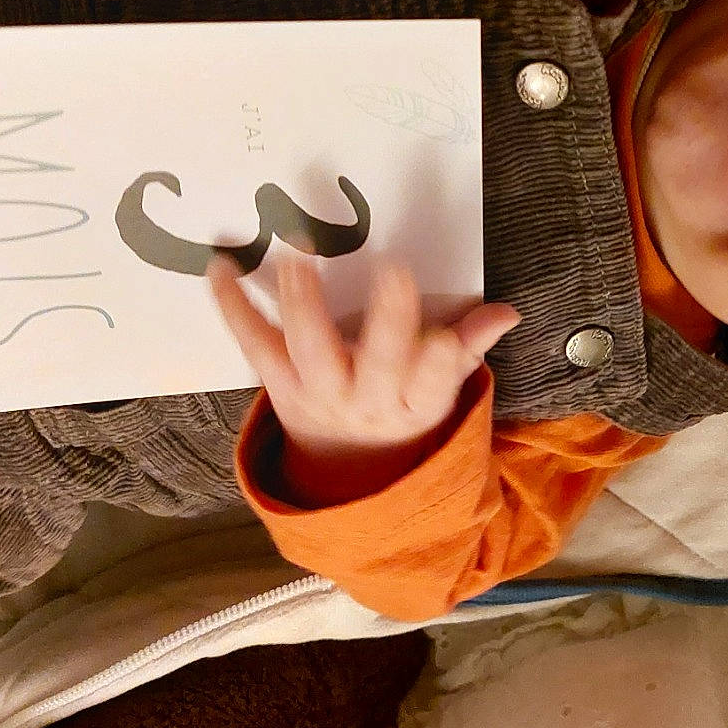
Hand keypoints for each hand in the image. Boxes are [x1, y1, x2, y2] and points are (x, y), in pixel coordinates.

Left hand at [209, 256, 518, 503]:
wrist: (344, 469)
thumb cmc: (400, 412)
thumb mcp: (440, 392)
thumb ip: (467, 348)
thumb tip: (506, 313)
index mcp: (413, 404)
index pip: (433, 383)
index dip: (440, 360)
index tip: (446, 336)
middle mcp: (364, 401)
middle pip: (376, 364)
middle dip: (386, 322)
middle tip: (393, 273)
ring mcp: (316, 393)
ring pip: (310, 350)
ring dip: (305, 303)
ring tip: (301, 257)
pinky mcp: (276, 383)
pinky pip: (253, 344)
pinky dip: (234, 306)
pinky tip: (221, 266)